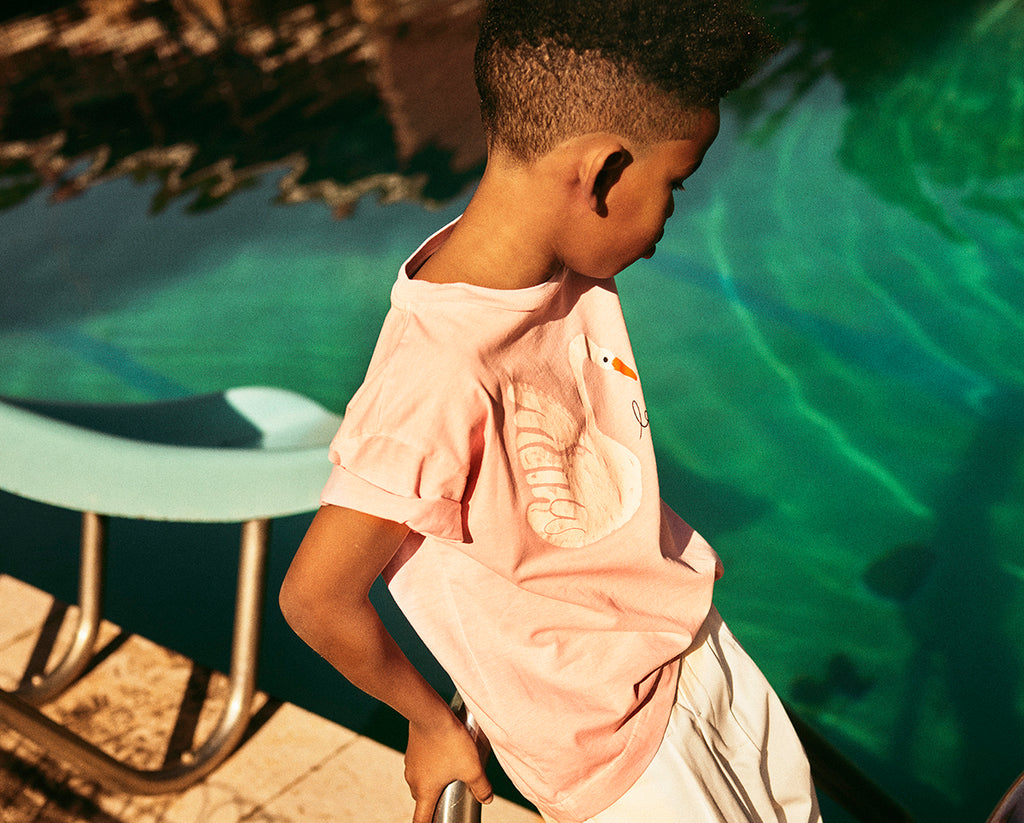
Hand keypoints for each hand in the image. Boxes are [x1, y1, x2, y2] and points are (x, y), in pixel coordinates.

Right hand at [406, 708, 492, 822]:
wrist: (431, 713)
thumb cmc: (450, 742)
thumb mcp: (473, 768)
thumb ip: (481, 787)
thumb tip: (487, 799)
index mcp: (425, 791)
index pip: (420, 820)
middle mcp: (413, 780)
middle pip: (422, 799)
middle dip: (435, 800)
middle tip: (451, 793)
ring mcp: (411, 764)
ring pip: (422, 780)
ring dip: (433, 780)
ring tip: (451, 770)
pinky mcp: (412, 749)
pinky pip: (421, 764)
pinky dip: (430, 765)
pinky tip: (444, 753)